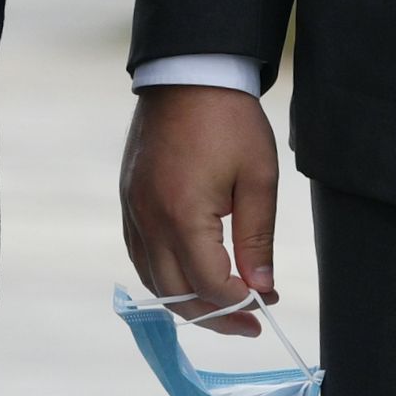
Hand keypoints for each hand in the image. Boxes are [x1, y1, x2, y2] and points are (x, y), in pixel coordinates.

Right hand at [119, 86, 281, 336]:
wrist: (187, 73)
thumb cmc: (230, 121)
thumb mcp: (258, 179)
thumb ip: (258, 240)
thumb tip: (262, 290)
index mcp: (183, 215)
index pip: (211, 285)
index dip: (241, 305)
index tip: (268, 307)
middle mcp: (150, 220)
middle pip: (176, 295)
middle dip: (215, 317)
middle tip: (249, 321)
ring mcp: (132, 212)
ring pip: (153, 281)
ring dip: (187, 302)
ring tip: (223, 306)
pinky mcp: (128, 201)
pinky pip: (140, 256)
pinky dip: (164, 277)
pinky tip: (189, 277)